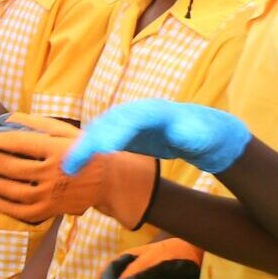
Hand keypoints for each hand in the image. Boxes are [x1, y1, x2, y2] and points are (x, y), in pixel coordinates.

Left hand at [0, 113, 156, 227]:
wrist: (107, 182)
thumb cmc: (81, 151)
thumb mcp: (64, 131)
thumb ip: (34, 123)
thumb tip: (2, 119)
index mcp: (58, 150)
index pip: (20, 144)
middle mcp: (53, 173)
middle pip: (10, 167)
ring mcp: (49, 195)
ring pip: (9, 190)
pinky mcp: (45, 211)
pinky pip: (12, 209)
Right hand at [65, 98, 251, 176]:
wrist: (208, 134)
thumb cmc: (209, 136)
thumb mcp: (206, 136)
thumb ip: (192, 134)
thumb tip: (179, 132)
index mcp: (159, 111)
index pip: (131, 119)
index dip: (114, 132)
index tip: (100, 150)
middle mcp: (139, 112)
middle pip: (109, 123)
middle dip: (89, 142)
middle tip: (71, 164)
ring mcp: (131, 121)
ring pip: (101, 129)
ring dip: (83, 147)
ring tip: (68, 167)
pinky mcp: (126, 132)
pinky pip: (102, 137)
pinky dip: (88, 149)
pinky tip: (76, 163)